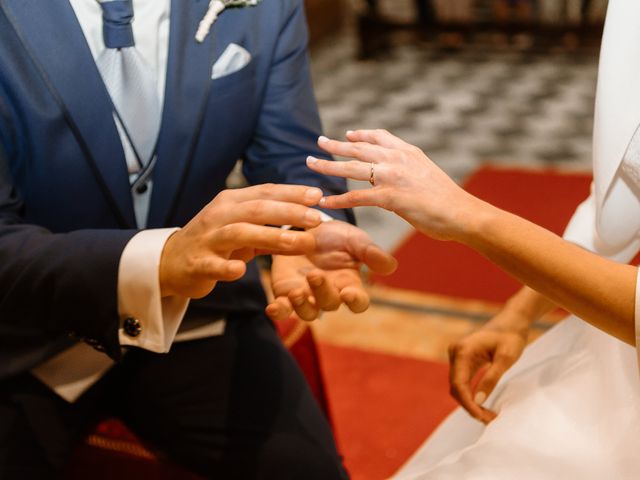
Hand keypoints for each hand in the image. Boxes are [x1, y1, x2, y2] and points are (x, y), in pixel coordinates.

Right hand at [160, 184, 323, 298]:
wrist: (172, 262)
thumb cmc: (216, 243)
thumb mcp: (245, 231)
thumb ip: (274, 229)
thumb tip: (311, 225)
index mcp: (231, 202)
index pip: (265, 192)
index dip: (292, 193)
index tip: (318, 195)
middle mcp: (219, 215)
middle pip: (256, 209)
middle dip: (288, 212)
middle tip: (317, 219)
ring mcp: (207, 239)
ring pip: (239, 233)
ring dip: (271, 235)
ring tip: (299, 242)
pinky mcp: (198, 263)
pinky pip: (213, 265)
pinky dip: (227, 267)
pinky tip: (242, 270)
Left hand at [266, 221, 396, 321]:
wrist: (303, 227)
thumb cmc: (335, 237)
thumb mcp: (354, 239)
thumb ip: (370, 252)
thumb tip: (391, 266)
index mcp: (350, 284)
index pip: (358, 302)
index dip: (355, 301)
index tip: (349, 292)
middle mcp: (330, 294)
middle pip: (330, 304)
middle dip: (323, 292)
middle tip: (315, 275)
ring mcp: (307, 296)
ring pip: (307, 312)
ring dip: (302, 306)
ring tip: (296, 291)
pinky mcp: (285, 293)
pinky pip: (283, 310)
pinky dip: (278, 312)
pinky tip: (272, 308)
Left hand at [306, 130, 481, 240]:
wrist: (463, 213)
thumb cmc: (448, 200)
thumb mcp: (427, 176)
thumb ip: (408, 172)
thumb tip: (397, 181)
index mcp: (408, 152)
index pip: (379, 136)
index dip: (361, 135)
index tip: (348, 134)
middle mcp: (398, 159)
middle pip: (359, 148)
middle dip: (336, 145)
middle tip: (319, 142)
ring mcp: (393, 176)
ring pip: (352, 168)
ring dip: (328, 166)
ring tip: (311, 164)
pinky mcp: (390, 197)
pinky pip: (356, 197)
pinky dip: (338, 199)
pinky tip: (325, 201)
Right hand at [448, 310, 528, 423]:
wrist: (512, 321)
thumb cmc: (511, 336)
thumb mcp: (506, 358)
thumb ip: (491, 378)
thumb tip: (478, 400)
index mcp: (463, 351)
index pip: (459, 384)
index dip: (468, 403)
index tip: (482, 417)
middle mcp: (455, 352)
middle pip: (456, 387)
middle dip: (470, 405)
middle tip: (489, 419)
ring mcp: (457, 355)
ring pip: (458, 385)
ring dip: (470, 402)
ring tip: (487, 414)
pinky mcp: (462, 359)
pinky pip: (462, 380)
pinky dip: (470, 393)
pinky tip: (482, 403)